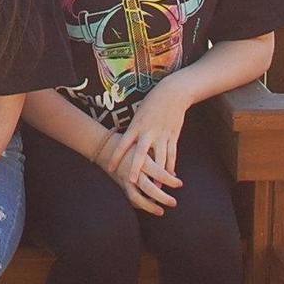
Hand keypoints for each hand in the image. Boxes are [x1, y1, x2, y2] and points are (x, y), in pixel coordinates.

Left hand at [106, 77, 192, 192]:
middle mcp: (148, 132)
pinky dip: (171, 166)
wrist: (172, 93)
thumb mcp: (139, 115)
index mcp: (136, 126)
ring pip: (160, 159)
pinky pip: (172, 154)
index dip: (116, 156)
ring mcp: (162, 135)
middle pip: (141, 154)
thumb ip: (135, 132)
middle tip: (132, 182)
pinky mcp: (173, 136)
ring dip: (158, 175)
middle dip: (136, 168)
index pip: (123, 143)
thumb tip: (129, 146)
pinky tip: (171, 177)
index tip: (110, 168)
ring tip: (156, 190)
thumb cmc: (151, 103)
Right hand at [108, 140, 179, 213]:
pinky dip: (140, 204)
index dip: (170, 180)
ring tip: (161, 212)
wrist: (105, 147)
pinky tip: (150, 206)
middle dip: (162, 197)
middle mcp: (132, 171)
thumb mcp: (144, 147)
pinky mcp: (121, 185)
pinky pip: (130, 198)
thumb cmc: (131, 144)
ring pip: (136, 197)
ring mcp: (125, 180)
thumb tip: (173, 174)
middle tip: (174, 203)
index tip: (180, 184)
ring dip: (149, 206)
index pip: (158, 172)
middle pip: (148, 188)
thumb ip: (158, 159)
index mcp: (141, 159)